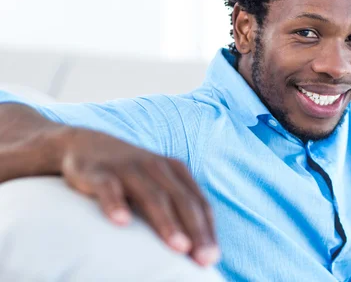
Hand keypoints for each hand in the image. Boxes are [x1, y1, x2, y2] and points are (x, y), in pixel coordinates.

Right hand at [56, 127, 218, 265]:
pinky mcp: (99, 172)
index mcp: (175, 171)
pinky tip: (121, 222)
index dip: (208, 229)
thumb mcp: (157, 185)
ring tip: (179, 247)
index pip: (198, 202)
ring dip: (167, 222)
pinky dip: (115, 203)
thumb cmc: (129, 176)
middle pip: (181, 200)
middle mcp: (156, 167)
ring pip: (152, 195)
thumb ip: (174, 209)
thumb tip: (194, 249)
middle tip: (203, 258)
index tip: (212, 257)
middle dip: (196, 230)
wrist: (85, 145)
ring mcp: (128, 168)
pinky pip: (109, 188)